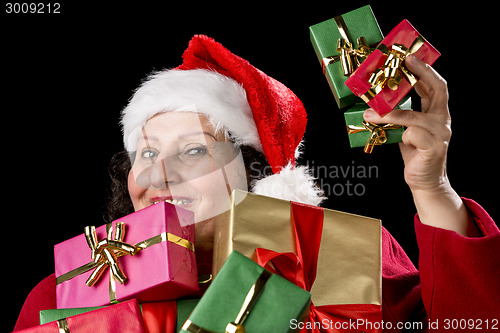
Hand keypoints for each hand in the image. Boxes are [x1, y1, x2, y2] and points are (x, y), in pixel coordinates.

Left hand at [363, 54, 450, 192]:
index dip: (425, 70)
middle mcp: (442, 120)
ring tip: (369, 112)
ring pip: (413, 116)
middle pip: (438, 90)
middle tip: (404, 62)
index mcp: (437, 114)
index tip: (411, 58)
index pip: (436, 86)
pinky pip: (412, 134)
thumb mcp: (406, 131)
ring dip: (389, 113)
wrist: (425, 182)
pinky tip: (393, 138)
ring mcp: (440, 134)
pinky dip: (399, 133)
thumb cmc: (415, 154)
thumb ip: (400, 116)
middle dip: (421, 73)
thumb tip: (378, 102)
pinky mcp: (433, 147)